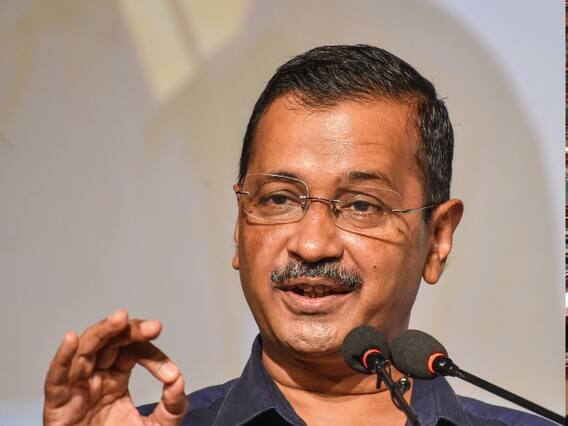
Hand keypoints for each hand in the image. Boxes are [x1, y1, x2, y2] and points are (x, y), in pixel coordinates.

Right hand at [43, 310, 187, 424]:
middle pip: (108, 342)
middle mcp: (95, 378)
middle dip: (130, 330)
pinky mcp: (57, 406)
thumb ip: (172, 406)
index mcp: (115, 379)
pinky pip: (56, 379)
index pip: (132, 352)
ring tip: (120, 319)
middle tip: (153, 327)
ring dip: (102, 332)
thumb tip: (179, 380)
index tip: (171, 373)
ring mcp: (75, 389)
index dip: (152, 355)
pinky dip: (62, 358)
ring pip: (85, 351)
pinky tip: (72, 339)